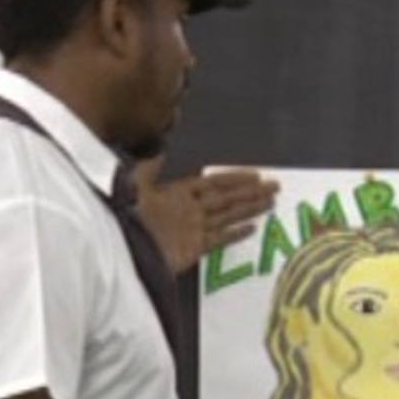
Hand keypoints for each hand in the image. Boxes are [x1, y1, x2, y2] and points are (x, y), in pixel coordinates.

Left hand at [134, 158, 277, 274]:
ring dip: (249, 209)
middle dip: (250, 192)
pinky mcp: (193, 249)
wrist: (123, 248)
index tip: (256, 175)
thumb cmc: (127, 215)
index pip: (214, 182)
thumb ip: (152, 168)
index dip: (234, 178)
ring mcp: (194, 229)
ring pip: (228, 216)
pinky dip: (234, 234)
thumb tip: (163, 150)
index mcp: (178, 192)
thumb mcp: (136, 184)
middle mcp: (190, 210)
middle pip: (227, 198)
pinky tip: (251, 228)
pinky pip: (218, 239)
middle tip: (274, 186)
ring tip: (270, 203)